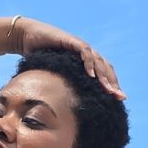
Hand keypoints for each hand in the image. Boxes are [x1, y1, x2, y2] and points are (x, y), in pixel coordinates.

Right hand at [9, 17, 125, 97]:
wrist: (27, 38)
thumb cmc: (38, 57)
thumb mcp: (54, 75)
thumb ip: (63, 86)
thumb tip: (64, 109)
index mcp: (85, 62)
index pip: (104, 74)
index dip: (112, 85)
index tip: (119, 99)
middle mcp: (86, 53)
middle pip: (106, 68)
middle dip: (113, 83)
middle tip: (120, 98)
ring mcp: (80, 46)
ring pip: (98, 61)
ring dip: (104, 77)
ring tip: (109, 90)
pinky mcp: (71, 41)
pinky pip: (84, 52)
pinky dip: (89, 63)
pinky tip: (91, 75)